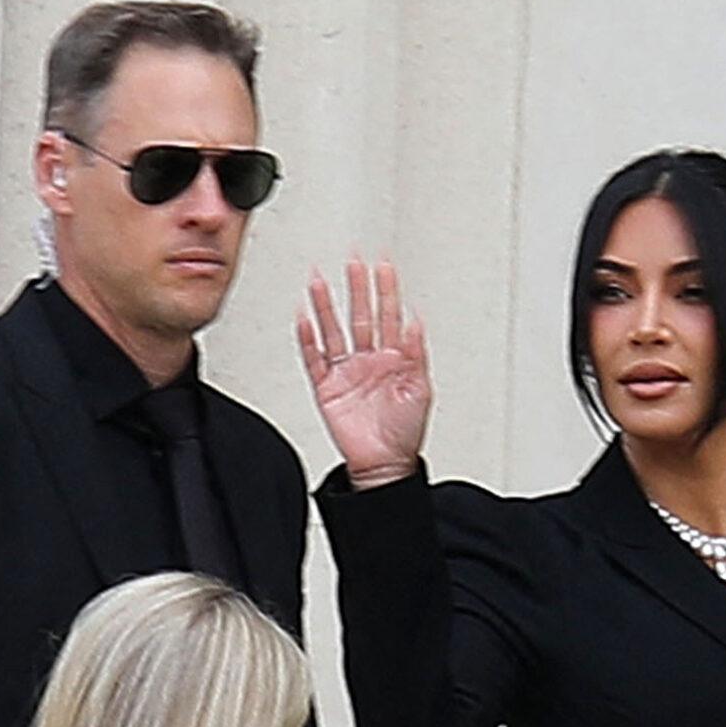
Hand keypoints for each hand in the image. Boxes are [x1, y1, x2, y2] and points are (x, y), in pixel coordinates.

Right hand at [299, 257, 430, 486]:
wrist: (385, 465)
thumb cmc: (404, 433)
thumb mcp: (421, 392)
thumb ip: (417, 356)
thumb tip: (416, 323)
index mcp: (394, 358)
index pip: (388, 316)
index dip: (386, 291)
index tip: (384, 265)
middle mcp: (369, 360)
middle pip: (359, 315)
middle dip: (356, 287)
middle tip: (353, 261)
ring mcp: (347, 371)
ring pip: (333, 330)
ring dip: (326, 306)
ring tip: (318, 281)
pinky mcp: (328, 388)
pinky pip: (314, 359)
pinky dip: (308, 340)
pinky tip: (303, 319)